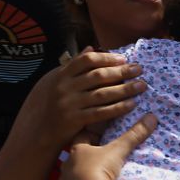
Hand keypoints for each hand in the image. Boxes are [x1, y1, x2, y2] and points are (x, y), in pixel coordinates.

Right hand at [15, 47, 145, 150]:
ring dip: (124, 89)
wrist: (39, 132)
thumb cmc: (52, 104)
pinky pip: (101, 112)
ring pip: (102, 94)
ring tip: (141, 86)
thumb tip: (91, 47)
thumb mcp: (58, 80)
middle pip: (98, 75)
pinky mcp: (75, 120)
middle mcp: (65, 87)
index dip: (106, 58)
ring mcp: (69, 104)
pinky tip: (131, 104)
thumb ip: (74, 65)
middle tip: (139, 70)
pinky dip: (117, 108)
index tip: (123, 58)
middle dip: (121, 72)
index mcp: (62, 75)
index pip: (86, 60)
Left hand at [58, 113, 157, 179]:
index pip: (81, 137)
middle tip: (99, 159)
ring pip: (70, 177)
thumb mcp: (119, 151)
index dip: (90, 135)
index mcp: (77, 151)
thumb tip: (151, 117)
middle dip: (85, 159)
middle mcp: (67, 165)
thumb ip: (133, 135)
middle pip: (75, 158)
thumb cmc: (101, 169)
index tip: (99, 135)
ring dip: (80, 178)